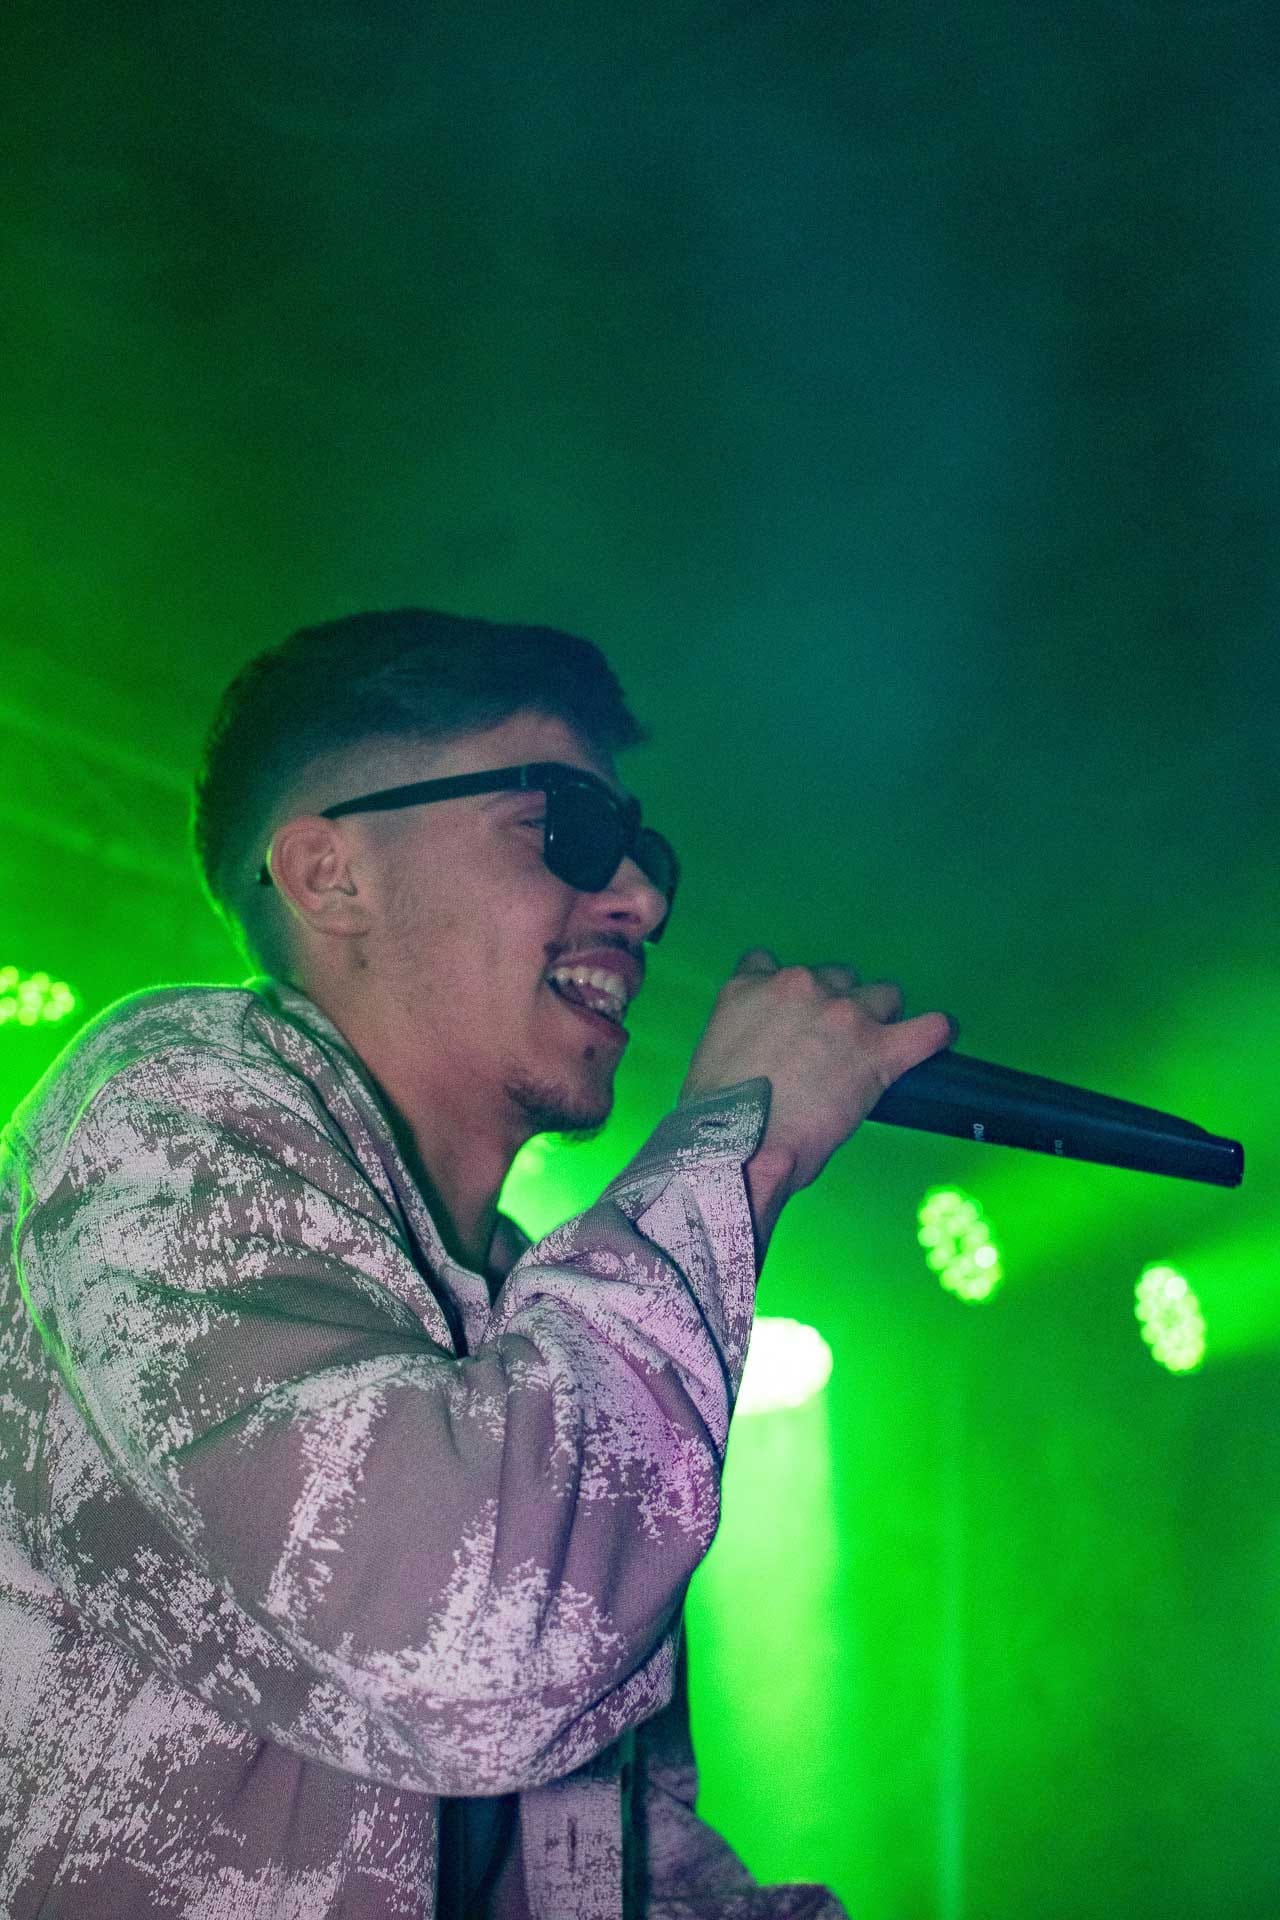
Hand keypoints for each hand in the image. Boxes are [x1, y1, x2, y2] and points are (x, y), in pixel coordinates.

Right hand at [680, 948, 956, 1200]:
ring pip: (883, 994)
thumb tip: (765, 1058)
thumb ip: (745, 1036)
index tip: (789, 1013)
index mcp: (748, 987)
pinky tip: (938, 1038)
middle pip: (837, 976)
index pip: (767, 962)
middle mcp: (798, 986)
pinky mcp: (879, 1048)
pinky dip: (936, 1032)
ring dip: (881, 1017)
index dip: (784, 989)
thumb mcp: (713, 1055)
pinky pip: (929, 1028)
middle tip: (833, 1044)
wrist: (737, 1147)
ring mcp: (843, 1012)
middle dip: (838, 1004)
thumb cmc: (713, 1117)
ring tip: (876, 1049)